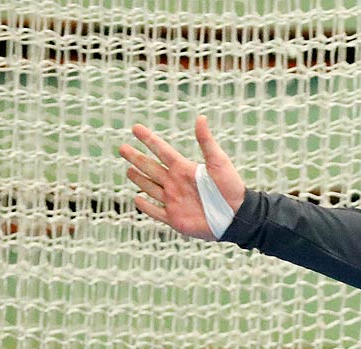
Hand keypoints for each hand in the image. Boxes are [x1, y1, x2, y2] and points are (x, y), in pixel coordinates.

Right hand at [118, 116, 245, 240]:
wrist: (238, 215)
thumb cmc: (231, 187)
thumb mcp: (218, 162)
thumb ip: (206, 141)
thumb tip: (201, 118)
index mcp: (184, 168)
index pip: (161, 150)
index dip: (148, 139)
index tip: (136, 128)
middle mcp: (176, 183)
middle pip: (150, 167)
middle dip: (136, 157)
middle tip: (122, 148)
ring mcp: (174, 200)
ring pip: (150, 187)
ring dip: (139, 179)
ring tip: (129, 170)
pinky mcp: (175, 218)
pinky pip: (156, 211)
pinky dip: (145, 206)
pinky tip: (137, 199)